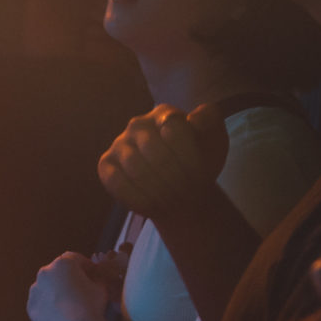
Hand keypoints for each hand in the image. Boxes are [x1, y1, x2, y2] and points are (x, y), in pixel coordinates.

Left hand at [28, 252, 127, 320]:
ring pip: (47, 287)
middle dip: (68, 278)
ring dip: (56, 291)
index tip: (91, 273)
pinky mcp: (31, 306)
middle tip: (80, 290)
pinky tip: (60, 315)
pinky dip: (48, 305)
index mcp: (63, 263)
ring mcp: (35, 289)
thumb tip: (95, 276)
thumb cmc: (92, 306)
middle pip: (58, 271)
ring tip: (70, 305)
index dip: (85, 266)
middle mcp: (45, 272)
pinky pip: (41, 302)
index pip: (75, 258)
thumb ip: (96, 277)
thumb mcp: (102, 286)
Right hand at [99, 105, 229, 221]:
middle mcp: (138, 124)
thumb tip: (194, 118)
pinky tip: (153, 206)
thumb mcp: (214, 140)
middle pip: (155, 151)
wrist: (183, 187)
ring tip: (173, 201)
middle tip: (187, 194)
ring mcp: (119, 144)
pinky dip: (138, 198)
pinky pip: (117, 182)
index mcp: (164, 114)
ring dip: (158, 190)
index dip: (190, 155)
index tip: (201, 174)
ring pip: (136, 168)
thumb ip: (210, 122)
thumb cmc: (199, 162)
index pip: (174, 129)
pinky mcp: (106, 165)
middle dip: (175, 177)